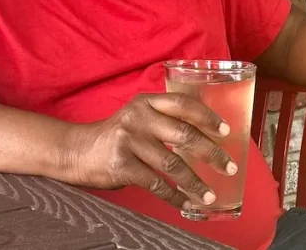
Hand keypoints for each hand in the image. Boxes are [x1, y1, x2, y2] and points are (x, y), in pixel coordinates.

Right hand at [62, 93, 236, 210]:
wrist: (77, 151)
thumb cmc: (117, 136)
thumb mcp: (139, 117)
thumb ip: (165, 119)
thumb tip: (207, 136)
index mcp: (147, 102)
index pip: (184, 104)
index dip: (208, 117)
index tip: (226, 132)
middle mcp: (139, 118)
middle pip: (184, 134)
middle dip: (212, 153)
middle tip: (229, 167)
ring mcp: (129, 141)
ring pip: (173, 164)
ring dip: (195, 182)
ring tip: (210, 195)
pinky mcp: (122, 165)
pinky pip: (156, 183)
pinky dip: (174, 196)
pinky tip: (185, 203)